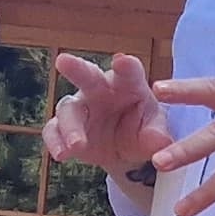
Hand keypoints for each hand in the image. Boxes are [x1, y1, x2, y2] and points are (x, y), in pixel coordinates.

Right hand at [46, 50, 169, 175]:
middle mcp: (100, 89)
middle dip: (76, 68)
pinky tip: (60, 155)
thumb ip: (156, 135)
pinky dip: (55, 142)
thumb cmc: (144, 129)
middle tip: (63, 61)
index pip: (128, 71)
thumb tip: (160, 141)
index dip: (126, 65)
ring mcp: (80, 107)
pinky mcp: (65, 128)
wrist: (126, 151)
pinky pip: (54, 131)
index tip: (122, 61)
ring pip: (68, 108)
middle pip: (87, 75)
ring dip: (70, 126)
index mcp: (128, 83)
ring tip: (77, 145)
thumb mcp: (155, 132)